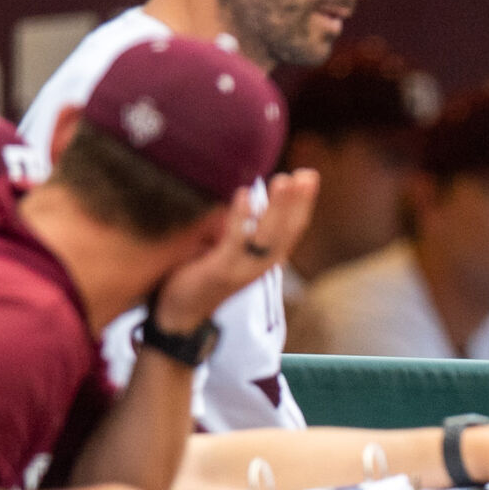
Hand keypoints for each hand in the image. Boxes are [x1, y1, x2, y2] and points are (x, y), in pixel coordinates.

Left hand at [153, 170, 319, 330]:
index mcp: (265, 258)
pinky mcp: (222, 270)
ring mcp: (243, 268)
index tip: (308, 175)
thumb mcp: (229, 251)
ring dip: (278, 206)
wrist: (179, 315)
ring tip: (284, 180)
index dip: (303, 202)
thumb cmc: (202, 278)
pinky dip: (241, 217)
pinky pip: (236, 240)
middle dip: (299, 201)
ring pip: (268, 234)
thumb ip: (243, 230)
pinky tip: (243, 194)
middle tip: (307, 173)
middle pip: (287, 230)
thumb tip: (252, 201)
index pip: (292, 228)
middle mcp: (261, 264)